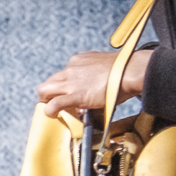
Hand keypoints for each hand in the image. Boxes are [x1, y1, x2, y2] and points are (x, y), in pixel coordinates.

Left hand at [34, 46, 156, 115]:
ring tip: (53, 110)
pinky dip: (50, 111)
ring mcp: (71, 81)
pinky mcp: (75, 95)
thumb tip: (96, 89)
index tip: (71, 93)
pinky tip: (54, 115)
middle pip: (50, 80)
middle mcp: (72, 68)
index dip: (65, 86)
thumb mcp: (105, 68)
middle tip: (55, 102)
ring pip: (45, 90)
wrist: (130, 70)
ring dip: (46, 101)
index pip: (64, 74)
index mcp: (79, 61)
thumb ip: (96, 77)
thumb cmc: (125, 70)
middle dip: (49, 92)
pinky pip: (54, 104)